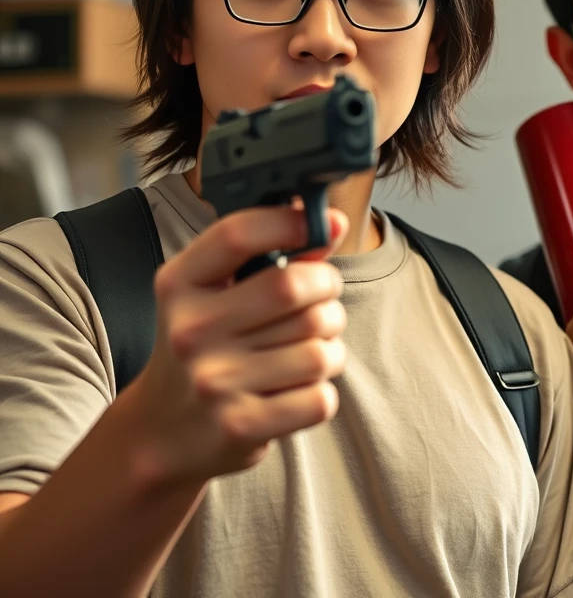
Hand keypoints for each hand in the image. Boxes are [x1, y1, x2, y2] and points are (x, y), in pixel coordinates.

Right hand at [126, 205, 347, 485]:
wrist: (161, 431)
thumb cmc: (206, 346)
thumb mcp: (219, 293)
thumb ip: (277, 255)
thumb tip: (332, 222)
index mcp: (180, 285)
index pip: (237, 234)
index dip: (288, 221)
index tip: (319, 224)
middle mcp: (191, 330)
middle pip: (293, 288)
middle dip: (327, 289)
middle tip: (322, 301)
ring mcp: (214, 381)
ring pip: (319, 347)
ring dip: (330, 348)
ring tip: (308, 352)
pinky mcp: (239, 426)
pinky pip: (319, 397)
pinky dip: (321, 392)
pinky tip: (296, 390)